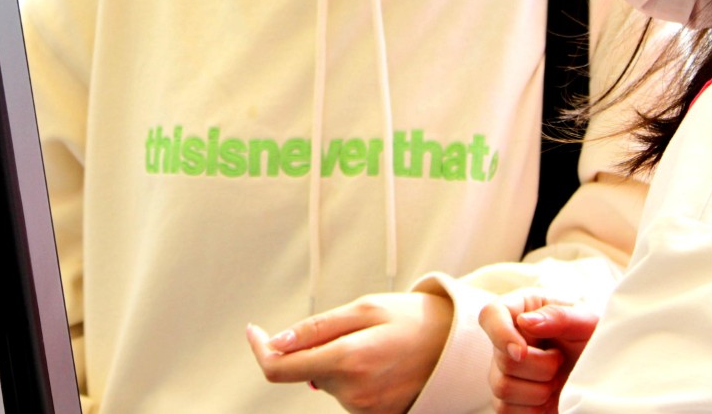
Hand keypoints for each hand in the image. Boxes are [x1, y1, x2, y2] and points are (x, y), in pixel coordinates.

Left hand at [247, 291, 453, 413]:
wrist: (457, 347)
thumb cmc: (412, 320)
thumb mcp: (364, 308)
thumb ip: (316, 328)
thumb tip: (277, 342)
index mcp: (347, 360)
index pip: (279, 369)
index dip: (260, 349)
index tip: (255, 332)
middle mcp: (353, 393)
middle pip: (305, 371)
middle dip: (315, 348)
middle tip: (352, 328)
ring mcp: (365, 410)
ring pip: (327, 381)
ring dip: (338, 361)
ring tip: (374, 344)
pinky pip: (346, 394)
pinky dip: (352, 376)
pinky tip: (379, 362)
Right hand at [479, 290, 598, 412]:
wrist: (601, 372)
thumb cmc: (591, 339)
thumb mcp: (585, 320)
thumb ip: (558, 315)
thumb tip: (524, 321)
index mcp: (521, 309)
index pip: (490, 315)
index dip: (500, 334)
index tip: (522, 351)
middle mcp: (507, 339)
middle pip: (503, 359)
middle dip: (540, 367)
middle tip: (561, 360)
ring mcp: (504, 371)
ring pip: (502, 387)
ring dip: (539, 389)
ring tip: (557, 378)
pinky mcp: (509, 399)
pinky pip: (506, 410)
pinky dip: (533, 409)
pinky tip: (549, 397)